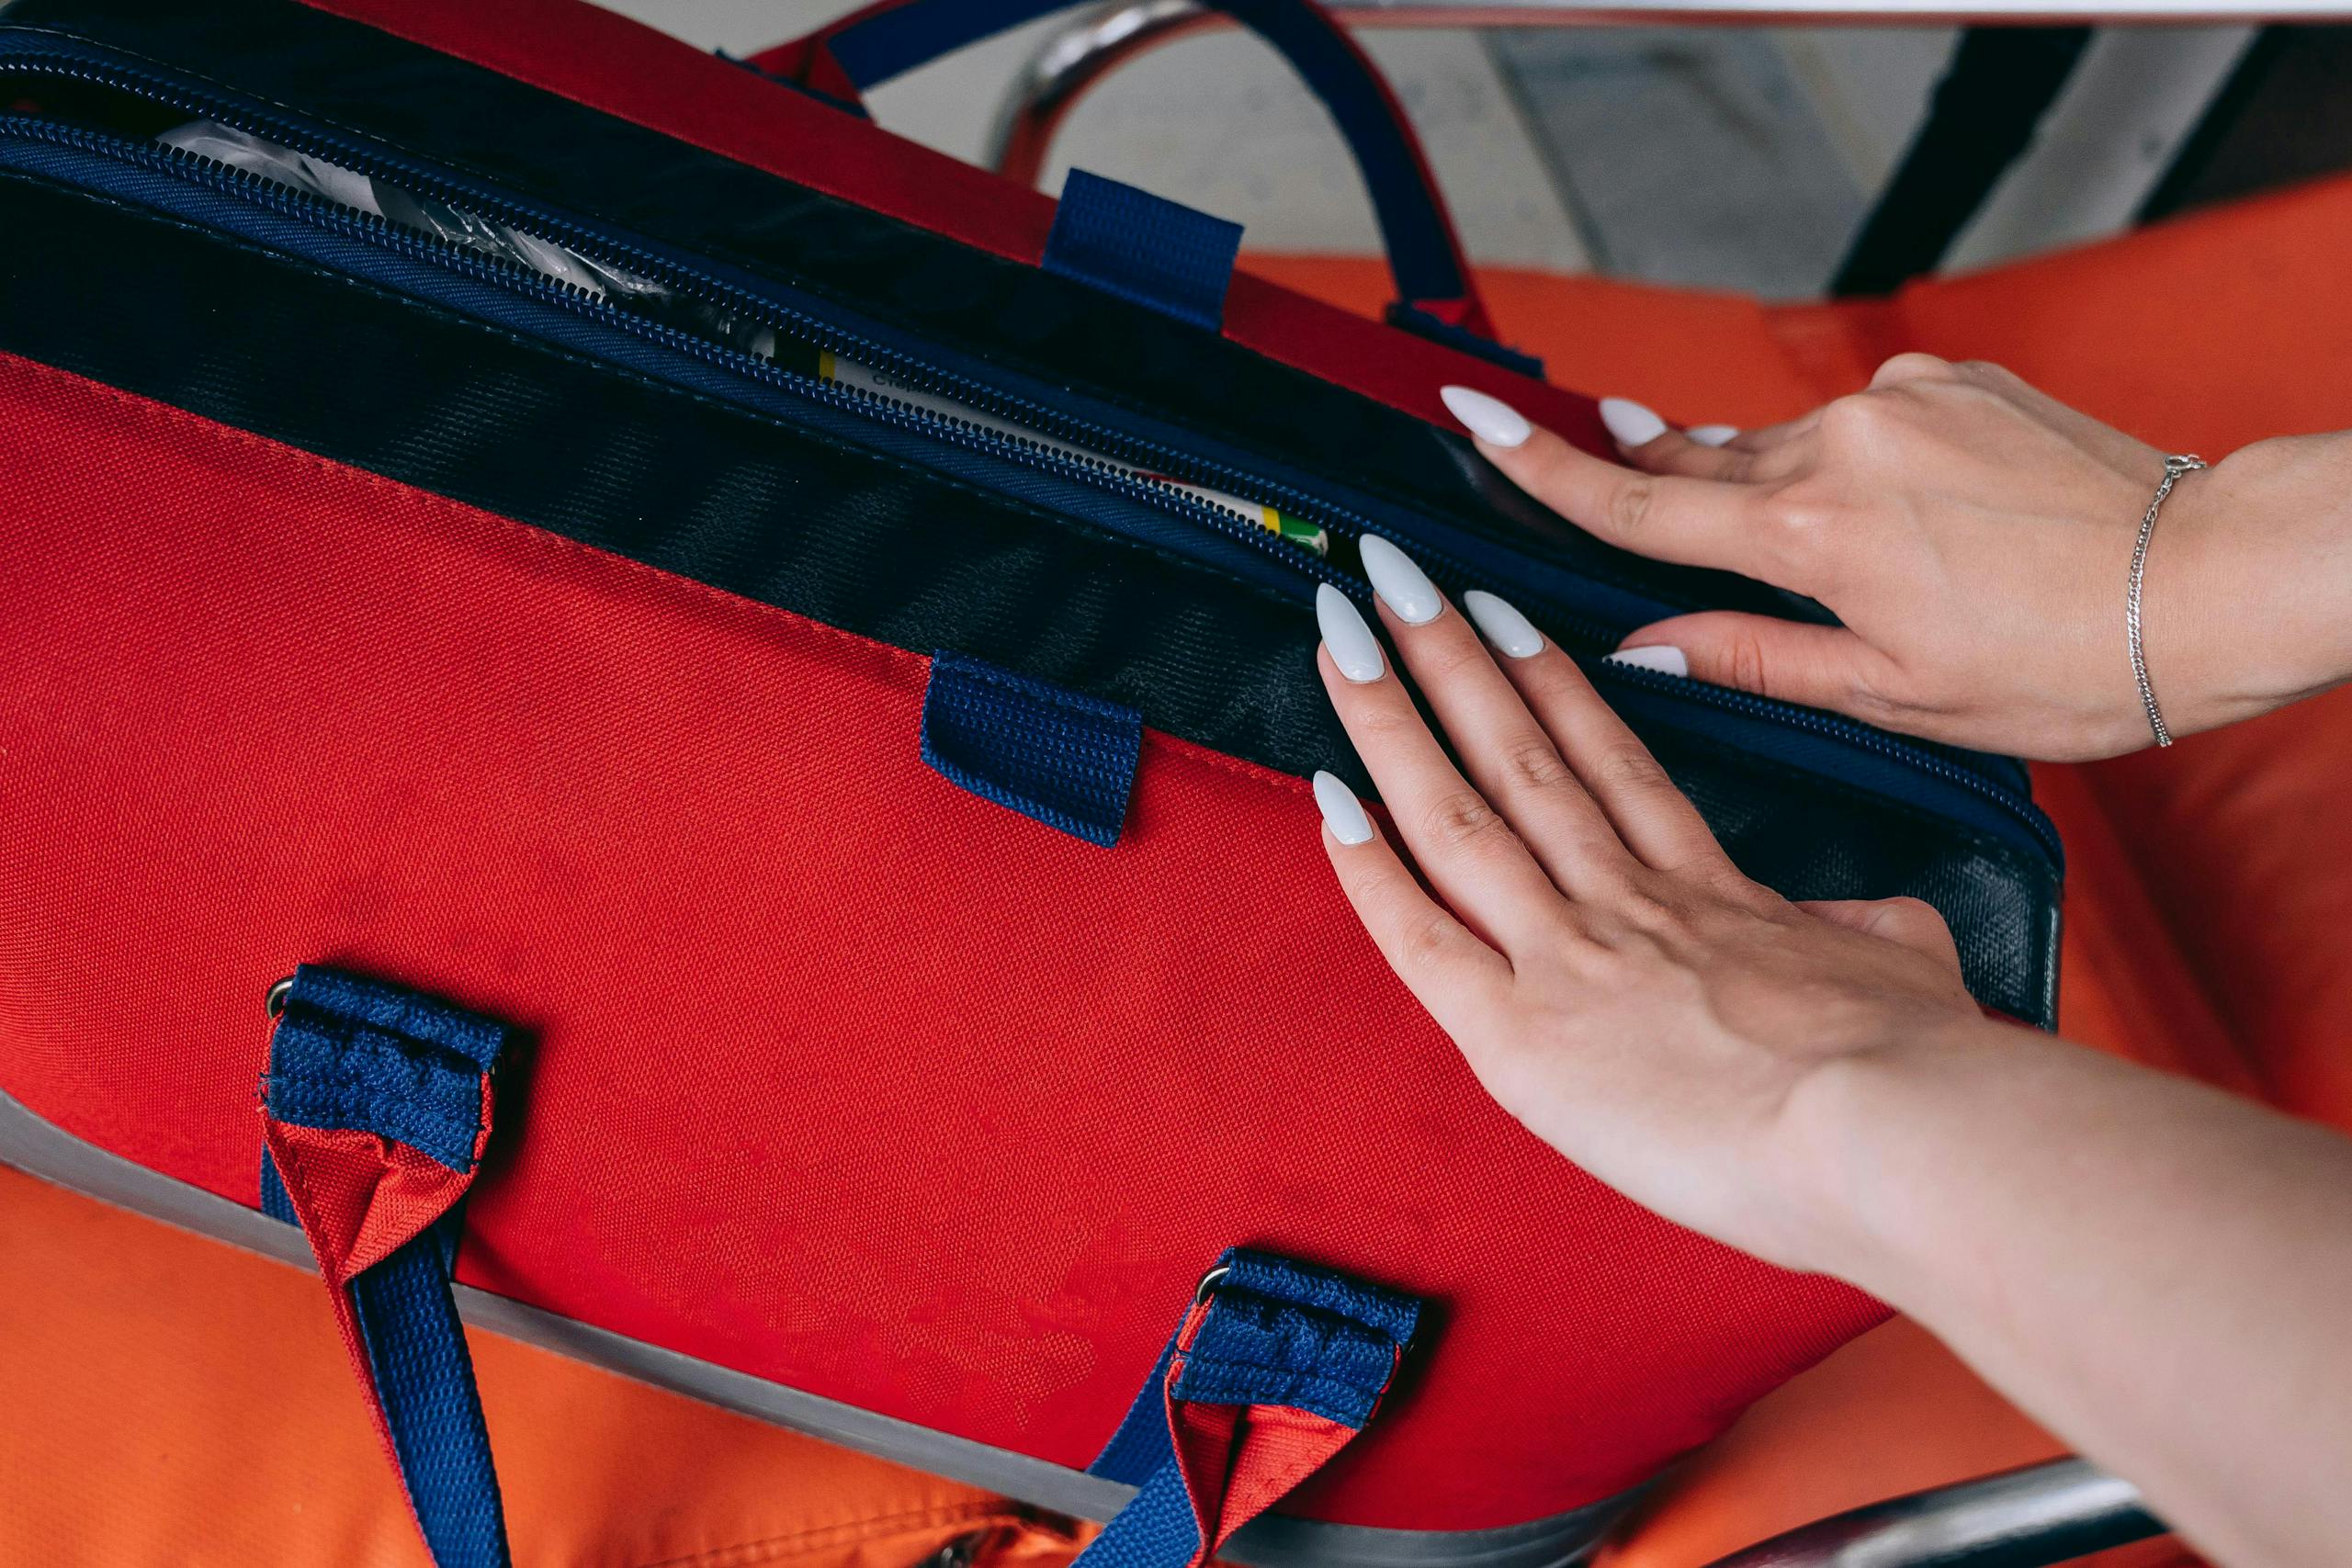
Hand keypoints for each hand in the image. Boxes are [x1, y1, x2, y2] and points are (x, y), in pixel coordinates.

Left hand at [1308, 545, 1984, 1270]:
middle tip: (1392, 570)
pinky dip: (1367, 867)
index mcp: (1710, 891)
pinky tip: (1327, 796)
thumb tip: (1869, 925)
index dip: (1546, 682)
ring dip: (1393, 716)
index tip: (1498, 616)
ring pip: (1458, 812)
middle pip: (1518, 754)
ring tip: (1344, 628)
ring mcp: (1566, 956)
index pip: (1610, 762)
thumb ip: (1868, 930)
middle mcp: (1625, 902)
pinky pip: (1422, 936)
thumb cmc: (1919, 1063)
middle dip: (1446, 655)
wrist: (1896, 1123)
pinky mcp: (1519, 1037)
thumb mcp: (1910, 963)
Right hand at [1441, 358, 2351, 759]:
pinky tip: (1908, 517)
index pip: (1638, 499)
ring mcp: (1901, 403)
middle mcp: (1840, 447)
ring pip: (1784, 442)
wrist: (2209, 580)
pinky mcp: (1954, 381)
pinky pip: (1863, 420)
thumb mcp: (1889, 696)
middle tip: (1610, 480)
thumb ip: (1751, 659)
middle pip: (1701, 460)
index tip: (1473, 416)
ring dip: (1774, 488)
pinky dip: (1856, 465)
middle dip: (1656, 478)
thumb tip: (1639, 648)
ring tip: (1818, 551)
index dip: (1543, 465)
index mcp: (1809, 535)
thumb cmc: (2060, 664)